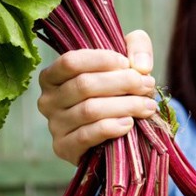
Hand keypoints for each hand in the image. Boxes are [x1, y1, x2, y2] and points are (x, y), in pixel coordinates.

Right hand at [37, 30, 157, 164]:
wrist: (112, 136)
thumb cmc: (115, 93)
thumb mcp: (125, 62)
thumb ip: (136, 47)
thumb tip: (140, 66)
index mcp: (53, 76)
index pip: (71, 62)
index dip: (102, 60)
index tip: (128, 64)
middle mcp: (47, 100)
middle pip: (84, 85)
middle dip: (122, 83)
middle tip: (147, 85)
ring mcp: (54, 125)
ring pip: (89, 110)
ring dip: (124, 106)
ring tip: (147, 106)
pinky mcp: (64, 147)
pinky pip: (87, 135)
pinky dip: (111, 128)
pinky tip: (129, 123)